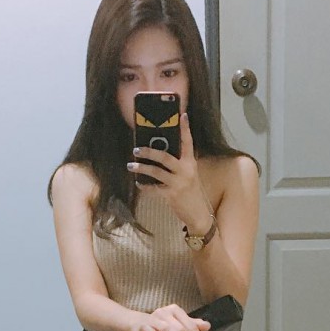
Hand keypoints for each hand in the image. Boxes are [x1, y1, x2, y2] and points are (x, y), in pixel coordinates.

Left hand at [127, 112, 213, 232]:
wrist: (198, 215)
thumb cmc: (191, 193)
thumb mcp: (189, 175)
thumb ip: (178, 164)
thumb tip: (158, 153)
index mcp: (191, 163)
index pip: (188, 142)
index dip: (185, 129)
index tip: (182, 115)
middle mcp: (186, 171)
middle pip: (165, 156)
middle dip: (149, 151)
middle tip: (136, 149)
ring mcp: (179, 183)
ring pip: (156, 172)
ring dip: (141, 168)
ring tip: (131, 165)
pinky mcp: (171, 195)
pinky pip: (154, 189)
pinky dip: (145, 186)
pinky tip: (138, 183)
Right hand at [131, 304, 210, 330]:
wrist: (138, 323)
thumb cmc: (162, 325)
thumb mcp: (178, 323)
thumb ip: (192, 324)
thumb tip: (208, 326)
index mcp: (175, 310)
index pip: (190, 325)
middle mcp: (165, 312)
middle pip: (181, 328)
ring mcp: (153, 318)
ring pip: (167, 328)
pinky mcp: (143, 325)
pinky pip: (150, 330)